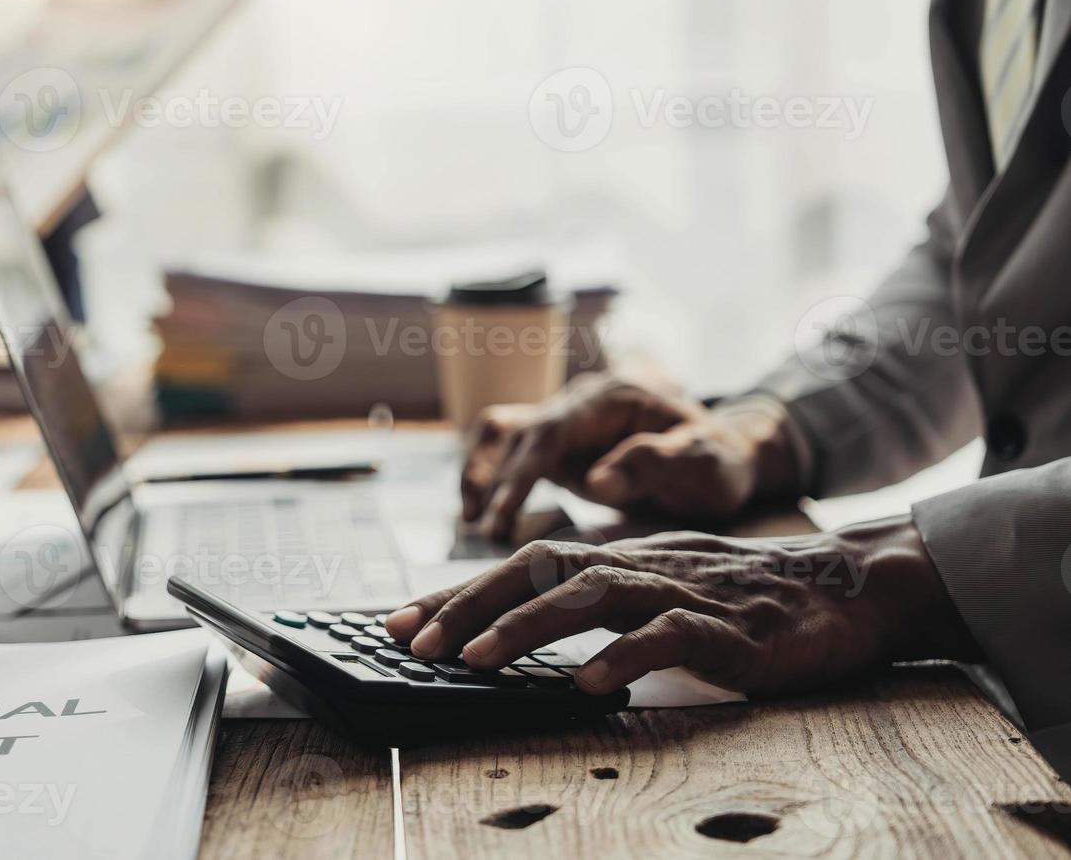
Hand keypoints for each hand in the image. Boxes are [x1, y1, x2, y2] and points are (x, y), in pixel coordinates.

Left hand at [384, 519, 979, 696]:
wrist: (846, 586)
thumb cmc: (746, 597)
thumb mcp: (660, 592)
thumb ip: (602, 603)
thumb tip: (532, 629)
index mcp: (617, 559)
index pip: (520, 566)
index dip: (455, 591)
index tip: (399, 619)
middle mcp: (637, 565)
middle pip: (536, 569)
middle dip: (466, 603)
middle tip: (413, 641)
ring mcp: (680, 591)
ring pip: (588, 596)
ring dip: (523, 627)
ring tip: (473, 658)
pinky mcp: (725, 626)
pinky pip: (667, 637)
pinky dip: (623, 658)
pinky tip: (586, 685)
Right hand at [461, 375, 801, 541]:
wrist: (720, 457)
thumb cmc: (717, 461)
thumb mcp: (705, 461)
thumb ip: (655, 461)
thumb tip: (597, 481)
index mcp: (612, 398)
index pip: (550, 431)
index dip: (520, 473)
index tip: (501, 514)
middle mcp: (579, 402)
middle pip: (514, 429)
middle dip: (491, 477)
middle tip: (482, 528)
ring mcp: (564, 422)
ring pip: (501, 433)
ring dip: (480, 472)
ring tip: (472, 520)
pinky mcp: (557, 445)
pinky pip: (509, 452)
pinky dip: (490, 478)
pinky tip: (484, 514)